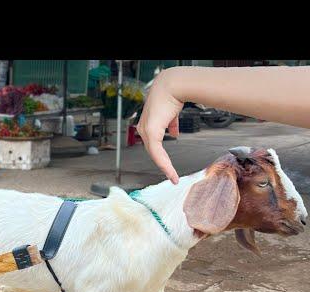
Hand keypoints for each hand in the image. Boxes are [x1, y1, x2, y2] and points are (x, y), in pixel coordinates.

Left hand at [136, 70, 183, 184]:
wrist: (171, 86)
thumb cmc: (170, 97)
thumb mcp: (170, 114)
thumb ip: (170, 125)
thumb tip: (174, 134)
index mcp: (147, 126)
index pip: (153, 146)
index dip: (162, 158)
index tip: (169, 169)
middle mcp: (144, 130)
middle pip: (154, 153)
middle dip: (164, 165)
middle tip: (172, 177)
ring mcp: (146, 131)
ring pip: (155, 154)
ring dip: (165, 166)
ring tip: (172, 176)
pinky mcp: (151, 132)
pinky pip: (157, 152)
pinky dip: (165, 161)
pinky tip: (170, 169)